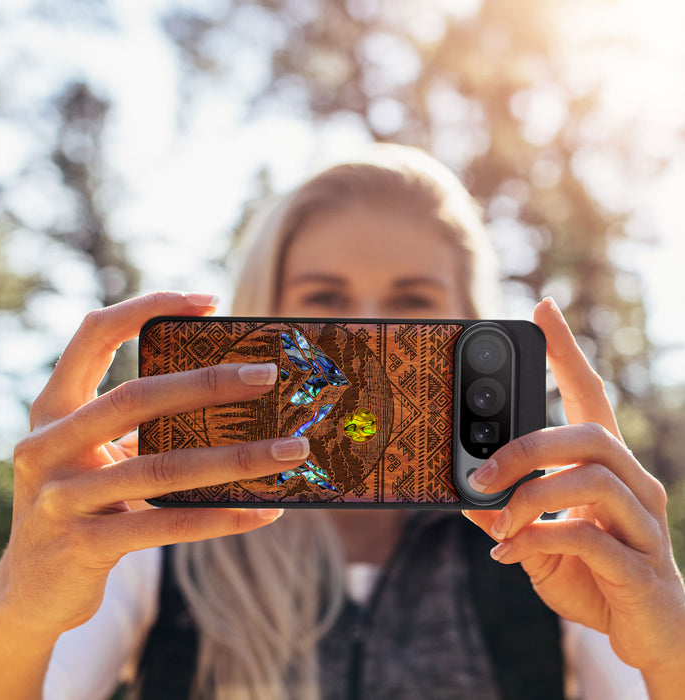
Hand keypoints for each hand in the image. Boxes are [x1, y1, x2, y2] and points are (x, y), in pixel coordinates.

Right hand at [0, 292, 309, 639]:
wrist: (31, 590)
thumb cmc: (83, 504)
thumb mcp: (98, 456)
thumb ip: (142, 427)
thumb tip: (234, 401)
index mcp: (53, 409)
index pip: (93, 335)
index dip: (147, 307)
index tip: (209, 300)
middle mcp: (47, 445)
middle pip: (136, 397)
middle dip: (208, 383)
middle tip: (268, 375)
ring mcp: (60, 498)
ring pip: (162, 468)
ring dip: (238, 458)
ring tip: (291, 451)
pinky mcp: (83, 546)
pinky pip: (167, 525)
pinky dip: (222, 517)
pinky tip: (266, 511)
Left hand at [463, 298, 684, 690]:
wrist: (648, 634)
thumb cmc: (593, 576)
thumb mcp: (538, 540)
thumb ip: (507, 515)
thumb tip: (466, 496)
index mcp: (606, 468)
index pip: (590, 395)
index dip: (567, 352)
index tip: (543, 309)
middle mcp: (634, 484)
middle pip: (588, 434)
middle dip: (526, 447)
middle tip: (479, 472)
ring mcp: (644, 523)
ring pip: (591, 479)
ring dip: (529, 497)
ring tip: (496, 522)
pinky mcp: (642, 566)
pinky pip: (589, 538)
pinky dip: (538, 540)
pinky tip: (508, 554)